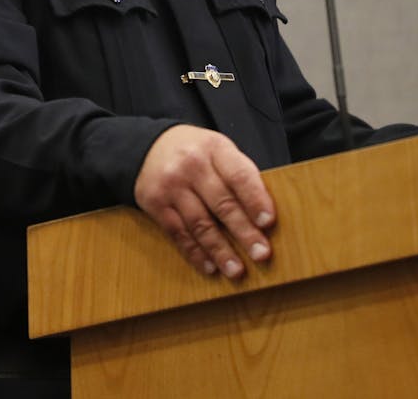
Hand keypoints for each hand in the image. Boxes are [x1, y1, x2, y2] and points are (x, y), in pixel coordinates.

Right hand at [133, 125, 275, 279]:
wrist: (149, 147)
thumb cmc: (196, 153)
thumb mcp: (219, 150)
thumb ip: (240, 176)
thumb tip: (264, 217)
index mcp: (214, 148)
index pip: (239, 175)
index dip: (255, 200)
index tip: (268, 222)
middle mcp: (191, 165)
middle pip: (222, 203)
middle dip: (244, 232)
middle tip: (261, 254)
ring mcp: (170, 185)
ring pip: (199, 223)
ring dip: (220, 250)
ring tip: (237, 270)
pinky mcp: (154, 203)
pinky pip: (177, 233)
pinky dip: (195, 252)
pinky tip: (209, 266)